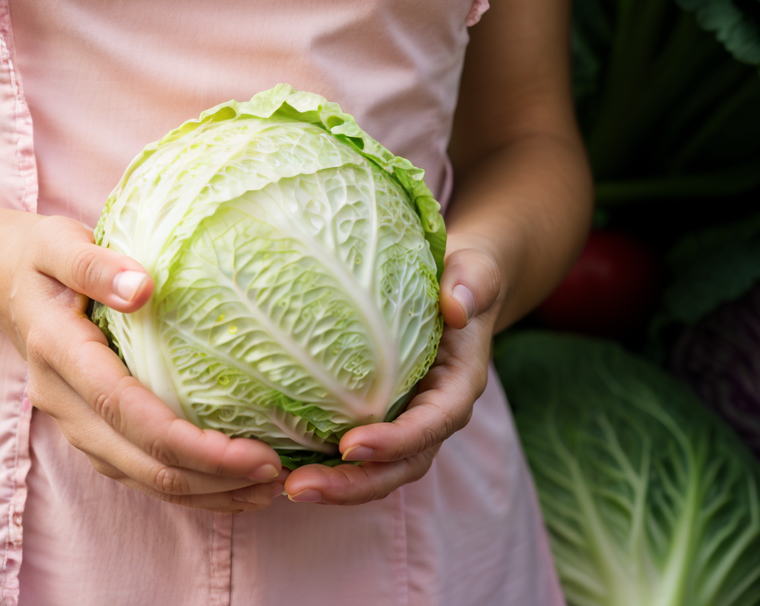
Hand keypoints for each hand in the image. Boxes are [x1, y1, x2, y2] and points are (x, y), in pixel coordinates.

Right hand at [0, 213, 286, 511]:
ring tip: (267, 489)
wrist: (0, 281)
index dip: (192, 443)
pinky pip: (137, 471)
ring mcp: (73, 423)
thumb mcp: (60, 242)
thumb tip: (145, 288)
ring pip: (141, 478)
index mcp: (59, 353)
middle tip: (278, 475)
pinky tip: (229, 483)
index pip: (129, 413)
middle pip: (141, 462)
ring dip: (204, 492)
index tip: (254, 450)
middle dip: (212, 479)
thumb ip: (97, 264)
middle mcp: (63, 401)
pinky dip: (185, 484)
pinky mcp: (88, 430)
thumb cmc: (40, 256)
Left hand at [283, 246, 501, 506]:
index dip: (393, 442)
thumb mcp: (476, 272)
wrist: (460, 291)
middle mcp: (433, 417)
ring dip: (335, 485)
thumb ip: (471, 285)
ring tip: (287, 486)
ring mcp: (407, 422)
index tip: (350, 445)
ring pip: (375, 470)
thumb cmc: (465, 279)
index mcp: (457, 389)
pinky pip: (357, 452)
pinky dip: (326, 463)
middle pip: (397, 467)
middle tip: (299, 486)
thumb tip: (456, 307)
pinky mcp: (384, 417)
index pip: (429, 426)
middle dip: (352, 484)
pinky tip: (283, 462)